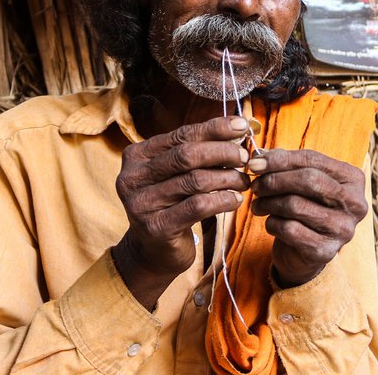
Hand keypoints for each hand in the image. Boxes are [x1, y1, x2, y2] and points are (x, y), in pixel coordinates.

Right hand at [112, 116, 250, 309]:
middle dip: (222, 153)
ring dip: (227, 178)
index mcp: (137, 155)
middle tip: (245, 158)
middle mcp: (132, 177)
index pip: (181, 135)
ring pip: (195, 181)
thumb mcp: (177, 173)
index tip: (242, 126)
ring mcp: (141, 203)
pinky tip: (235, 200)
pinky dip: (222, 200)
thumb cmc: (172, 204)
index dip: (214, 128)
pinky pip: (198, 206)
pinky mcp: (156, 227)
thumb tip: (237, 128)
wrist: (153, 251)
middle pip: (186, 155)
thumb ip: (197, 151)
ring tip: (244, 181)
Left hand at [248, 149, 366, 287]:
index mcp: (353, 178)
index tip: (254, 163)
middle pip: (308, 180)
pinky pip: (289, 229)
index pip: (312, 160)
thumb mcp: (300, 181)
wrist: (307, 252)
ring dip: (268, 203)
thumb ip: (284, 164)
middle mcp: (355, 203)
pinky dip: (272, 223)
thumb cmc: (305, 207)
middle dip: (274, 181)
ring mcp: (343, 229)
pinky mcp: (326, 251)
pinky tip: (270, 222)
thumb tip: (258, 156)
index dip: (280, 159)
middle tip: (255, 186)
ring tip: (258, 205)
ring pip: (295, 205)